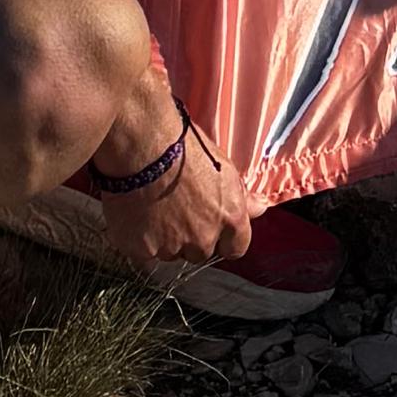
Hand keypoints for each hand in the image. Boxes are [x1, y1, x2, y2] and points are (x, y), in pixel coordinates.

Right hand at [99, 105, 253, 278]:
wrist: (143, 144)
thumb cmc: (183, 146)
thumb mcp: (223, 166)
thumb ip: (241, 196)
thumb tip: (260, 207)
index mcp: (230, 218)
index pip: (236, 248)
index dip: (223, 237)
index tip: (211, 223)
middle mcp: (204, 238)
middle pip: (200, 251)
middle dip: (191, 236)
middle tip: (176, 208)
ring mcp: (172, 247)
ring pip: (170, 252)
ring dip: (164, 238)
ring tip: (153, 206)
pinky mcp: (143, 251)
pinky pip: (143, 253)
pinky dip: (140, 238)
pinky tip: (136, 213)